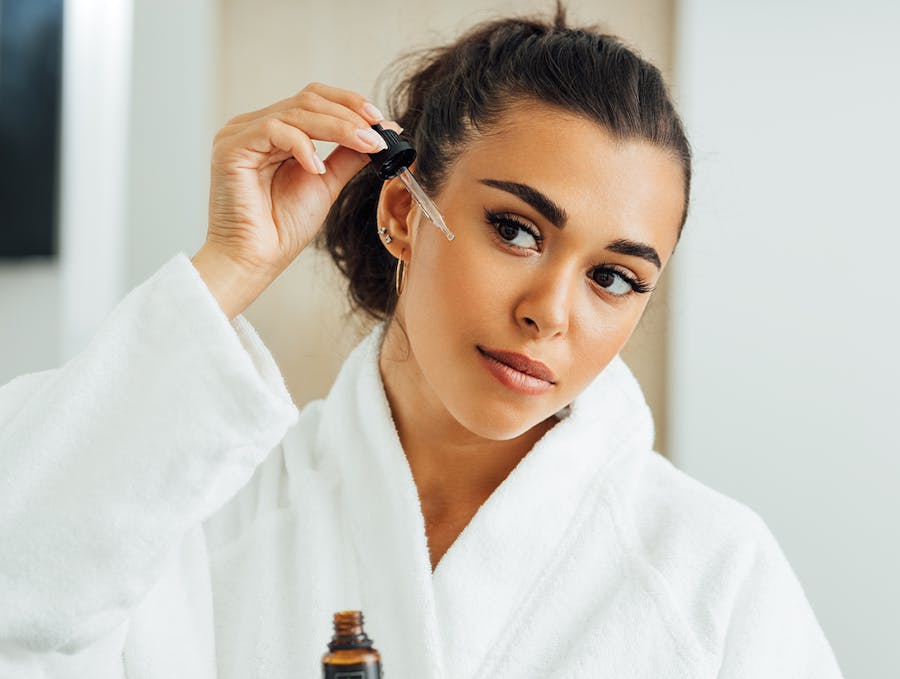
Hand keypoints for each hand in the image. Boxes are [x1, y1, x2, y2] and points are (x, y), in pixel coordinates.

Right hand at [203, 81, 399, 277]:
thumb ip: (348, 155)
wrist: (255, 259)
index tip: (381, 122)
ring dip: (338, 127)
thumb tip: (381, 132)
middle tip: (378, 135)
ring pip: (296, 111)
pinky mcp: (231, 147)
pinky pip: (274, 129)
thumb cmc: (282, 228)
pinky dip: (303, 146)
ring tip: (365, 146)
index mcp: (275, 132)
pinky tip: (317, 169)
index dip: (349, 104)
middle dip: (349, 115)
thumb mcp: (326, 183)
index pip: (314, 99)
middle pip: (308, 100)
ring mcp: (240, 134)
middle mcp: (255, 127)